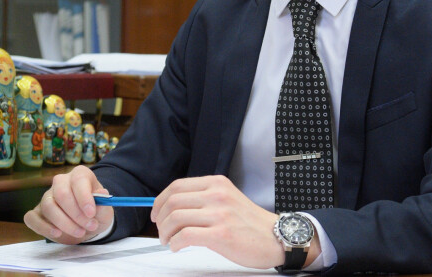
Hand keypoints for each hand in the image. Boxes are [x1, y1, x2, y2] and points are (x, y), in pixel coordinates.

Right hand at [23, 165, 113, 243]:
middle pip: (62, 194)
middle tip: (90, 226)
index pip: (78, 180)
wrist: (87, 224)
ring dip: (64, 223)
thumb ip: (103, 203)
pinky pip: (31, 217)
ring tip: (80, 233)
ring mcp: (47, 196)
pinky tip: (57, 234)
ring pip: (48, 206)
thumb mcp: (105, 210)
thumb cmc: (96, 213)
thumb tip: (102, 193)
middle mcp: (61, 182)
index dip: (84, 197)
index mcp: (79, 175)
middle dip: (76, 214)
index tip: (91, 214)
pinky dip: (43, 227)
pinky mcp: (37, 212)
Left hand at [151, 175, 318, 268]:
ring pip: (176, 218)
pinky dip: (175, 243)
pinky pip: (185, 236)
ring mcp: (219, 214)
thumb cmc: (250, 223)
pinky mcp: (221, 234)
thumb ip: (205, 198)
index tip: (156, 212)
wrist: (276, 238)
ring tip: (168, 240)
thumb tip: (173, 206)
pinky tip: (177, 247)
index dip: (160, 200)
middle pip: (173, 201)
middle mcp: (217, 195)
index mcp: (217, 183)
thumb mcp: (228, 199)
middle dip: (160, 218)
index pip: (177, 186)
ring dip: (165, 232)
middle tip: (160, 230)